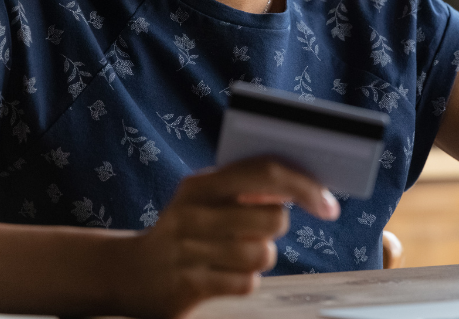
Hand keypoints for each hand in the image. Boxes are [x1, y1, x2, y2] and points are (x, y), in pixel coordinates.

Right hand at [124, 157, 338, 318]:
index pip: (265, 172)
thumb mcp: (205, 198)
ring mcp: (189, 250)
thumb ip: (246, 187)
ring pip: (262, 253)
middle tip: (260, 228)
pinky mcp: (189, 285)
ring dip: (261, 255)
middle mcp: (193, 212)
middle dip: (276, 227)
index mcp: (201, 183)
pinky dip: (245, 279)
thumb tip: (303, 187)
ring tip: (237, 252)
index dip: (304, 186)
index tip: (329, 203)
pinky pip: (246, 282)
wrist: (130, 273)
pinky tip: (223, 273)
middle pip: (272, 218)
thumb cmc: (186, 228)